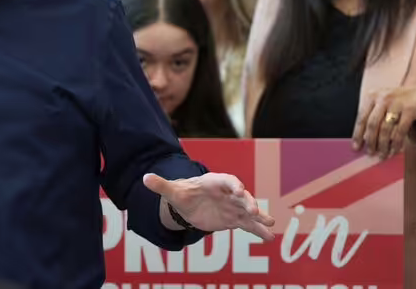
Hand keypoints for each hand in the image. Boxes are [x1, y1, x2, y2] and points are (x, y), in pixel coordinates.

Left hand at [144, 172, 274, 240]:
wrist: (190, 204)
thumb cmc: (184, 194)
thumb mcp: (171, 191)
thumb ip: (160, 185)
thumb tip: (144, 178)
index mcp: (215, 182)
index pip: (227, 180)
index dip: (233, 184)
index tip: (238, 190)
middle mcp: (228, 193)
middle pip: (242, 195)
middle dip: (248, 202)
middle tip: (253, 210)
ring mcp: (234, 206)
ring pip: (249, 211)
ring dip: (259, 216)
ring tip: (271, 224)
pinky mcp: (235, 219)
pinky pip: (249, 225)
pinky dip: (258, 230)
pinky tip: (270, 237)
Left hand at [353, 86, 415, 157]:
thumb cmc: (396, 102)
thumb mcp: (381, 104)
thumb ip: (372, 117)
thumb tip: (362, 139)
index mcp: (371, 96)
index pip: (361, 118)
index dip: (357, 134)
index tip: (356, 147)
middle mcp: (382, 98)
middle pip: (372, 124)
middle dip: (370, 141)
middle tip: (370, 153)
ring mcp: (396, 103)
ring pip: (386, 129)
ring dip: (383, 145)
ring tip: (382, 155)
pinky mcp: (410, 109)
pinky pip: (400, 130)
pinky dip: (396, 143)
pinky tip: (393, 151)